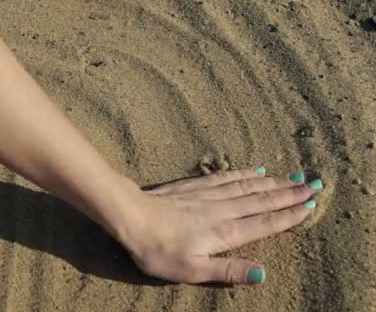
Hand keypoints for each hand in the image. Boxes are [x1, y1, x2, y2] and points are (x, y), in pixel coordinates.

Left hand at [115, 167, 321, 284]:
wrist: (129, 216)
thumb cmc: (157, 249)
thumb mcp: (191, 270)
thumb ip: (228, 270)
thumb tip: (262, 274)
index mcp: (224, 232)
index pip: (264, 223)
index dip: (288, 216)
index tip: (310, 206)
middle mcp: (221, 209)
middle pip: (261, 199)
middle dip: (289, 193)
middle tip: (313, 185)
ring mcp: (207, 195)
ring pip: (247, 186)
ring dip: (271, 182)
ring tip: (292, 176)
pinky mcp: (193, 186)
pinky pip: (225, 177)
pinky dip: (242, 173)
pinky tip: (252, 169)